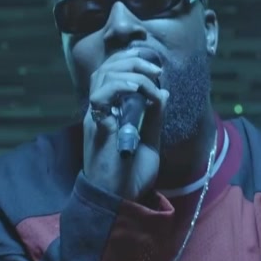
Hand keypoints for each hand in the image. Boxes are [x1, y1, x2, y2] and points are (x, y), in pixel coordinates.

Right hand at [82, 47, 168, 201]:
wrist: (119, 201)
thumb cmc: (131, 175)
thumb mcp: (150, 140)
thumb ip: (154, 117)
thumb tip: (164, 92)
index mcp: (110, 111)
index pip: (112, 73)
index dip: (131, 62)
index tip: (155, 68)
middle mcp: (99, 111)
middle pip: (106, 68)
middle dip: (132, 60)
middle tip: (156, 69)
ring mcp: (95, 118)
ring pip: (103, 75)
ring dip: (129, 70)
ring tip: (149, 78)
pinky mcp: (96, 127)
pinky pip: (101, 96)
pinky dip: (119, 86)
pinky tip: (136, 89)